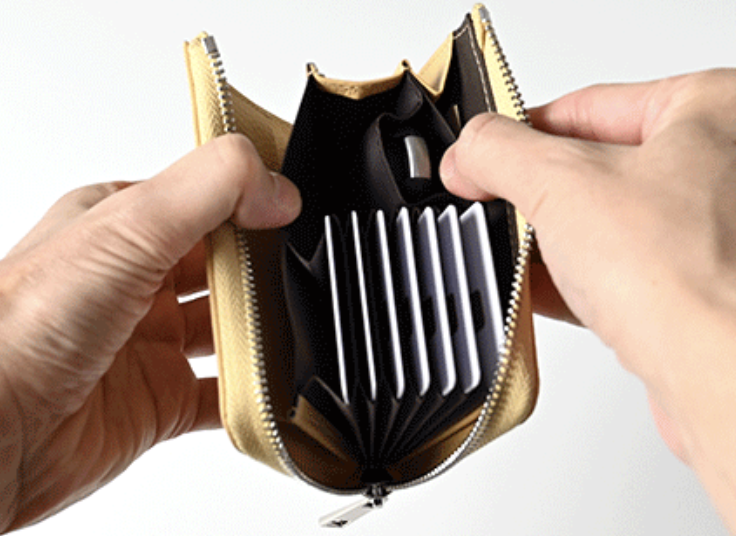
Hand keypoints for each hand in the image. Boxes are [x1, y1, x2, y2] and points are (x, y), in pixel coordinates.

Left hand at [0, 134, 300, 531]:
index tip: (292, 206)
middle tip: (304, 269)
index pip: (201, 199)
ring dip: (264, 331)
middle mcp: (134, 282)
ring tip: (301, 324)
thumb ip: (208, 189)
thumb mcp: (125, 228)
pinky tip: (277, 386)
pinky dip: (256, 393)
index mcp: (119, 227)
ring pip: (229, 330)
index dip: (248, 199)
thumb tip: (278, 189)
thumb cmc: (20, 330)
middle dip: (264, 269)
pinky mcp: (159, 401)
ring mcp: (148, 343)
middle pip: (223, 267)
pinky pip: (224, 394)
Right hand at [440, 69, 735, 530]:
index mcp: (713, 113)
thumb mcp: (562, 184)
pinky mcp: (692, 289)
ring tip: (506, 251)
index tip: (477, 157)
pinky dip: (570, 280)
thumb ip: (500, 152)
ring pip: (602, 224)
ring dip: (547, 242)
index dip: (518, 133)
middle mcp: (721, 169)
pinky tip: (532, 290)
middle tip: (491, 205)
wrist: (722, 381)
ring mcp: (710, 233)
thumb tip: (468, 151)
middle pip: (592, 167)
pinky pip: (615, 271)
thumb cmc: (686, 278)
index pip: (585, 106)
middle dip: (533, 194)